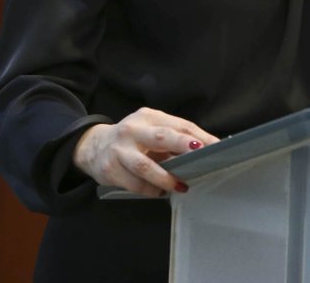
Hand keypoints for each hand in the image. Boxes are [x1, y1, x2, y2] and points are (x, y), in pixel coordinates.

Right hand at [73, 107, 218, 196]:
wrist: (93, 147)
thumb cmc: (133, 139)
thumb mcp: (152, 130)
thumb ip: (176, 137)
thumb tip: (208, 148)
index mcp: (148, 116)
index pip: (179, 124)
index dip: (199, 136)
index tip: (217, 146)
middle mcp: (133, 130)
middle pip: (161, 137)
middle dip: (182, 146)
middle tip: (199, 156)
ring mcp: (120, 150)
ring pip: (145, 166)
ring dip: (166, 178)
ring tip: (181, 185)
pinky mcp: (110, 170)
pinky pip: (135, 184)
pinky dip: (151, 190)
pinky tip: (160, 192)